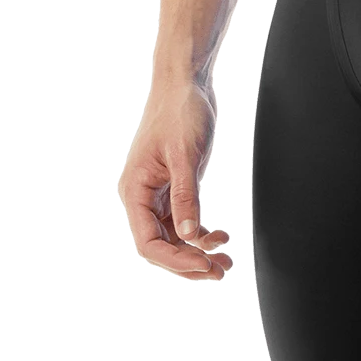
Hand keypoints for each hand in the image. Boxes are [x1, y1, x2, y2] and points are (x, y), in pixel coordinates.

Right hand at [119, 80, 232, 280]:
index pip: (149, 241)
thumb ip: (186, 196)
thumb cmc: (180, 113)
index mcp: (135, 191)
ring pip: (176, 237)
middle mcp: (144, 197)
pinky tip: (220, 238)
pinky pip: (185, 223)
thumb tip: (190, 235)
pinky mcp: (177, 190)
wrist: (186, 88)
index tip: (203, 265)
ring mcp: (160, 195)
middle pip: (162, 246)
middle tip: (219, 272)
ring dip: (198, 252)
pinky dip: (202, 234)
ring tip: (225, 262)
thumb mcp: (184, 156)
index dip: (175, 259)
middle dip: (189, 263)